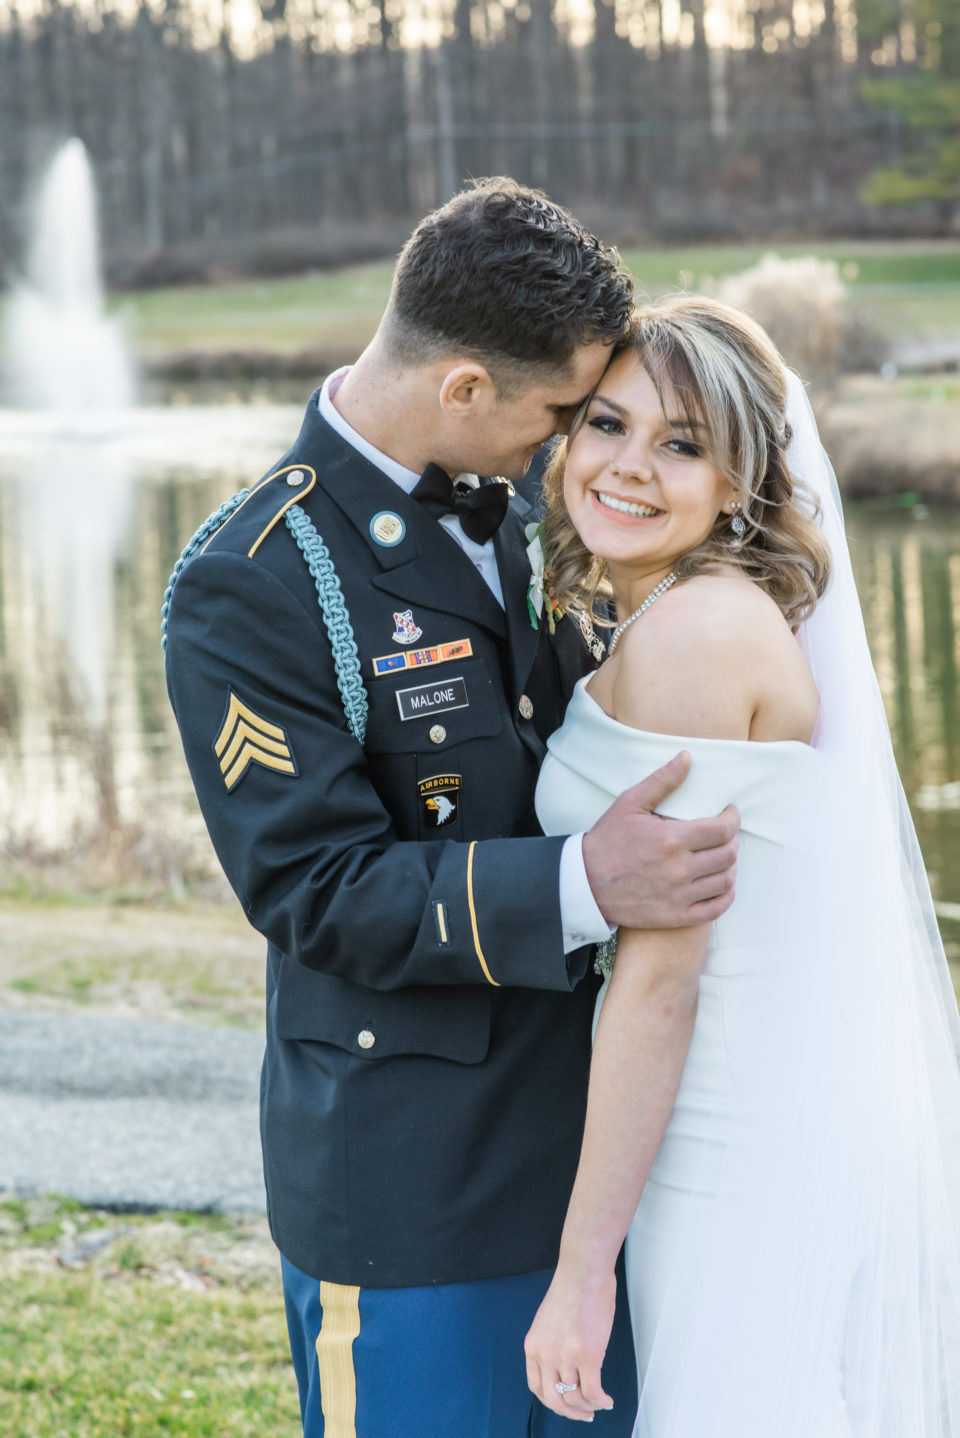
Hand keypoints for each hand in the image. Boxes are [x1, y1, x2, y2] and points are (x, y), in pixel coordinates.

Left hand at [525, 1266, 616, 1421]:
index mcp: (534, 1345)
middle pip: (554, 1400)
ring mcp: (566, 1356)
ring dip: (588, 1407)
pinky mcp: (587, 1355)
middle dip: (570, 1412)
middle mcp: (546, 1354)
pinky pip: (592, 1392)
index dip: (552, 1401)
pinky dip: (600, 1401)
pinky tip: (607, 1399)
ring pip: (575, 1399)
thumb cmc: (572, 1288)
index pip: (537, 1387)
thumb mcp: (549, 1320)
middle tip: (584, 1414)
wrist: (583, 1271)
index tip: (565, 1405)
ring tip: (599, 1404)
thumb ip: (553, 1344)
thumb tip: (567, 1365)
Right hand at [583, 752, 739, 929]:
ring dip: (730, 867)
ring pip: (725, 881)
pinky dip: (726, 895)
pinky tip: (721, 884)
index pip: (722, 829)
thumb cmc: (606, 841)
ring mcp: (678, 896)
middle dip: (732, 841)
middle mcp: (678, 869)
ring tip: (722, 858)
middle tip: (724, 835)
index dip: (732, 819)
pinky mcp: (675, 916)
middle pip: (728, 855)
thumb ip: (661, 781)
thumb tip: (687, 757)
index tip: (729, 814)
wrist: (584, 884)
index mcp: (670, 839)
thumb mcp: (629, 803)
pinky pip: (716, 908)